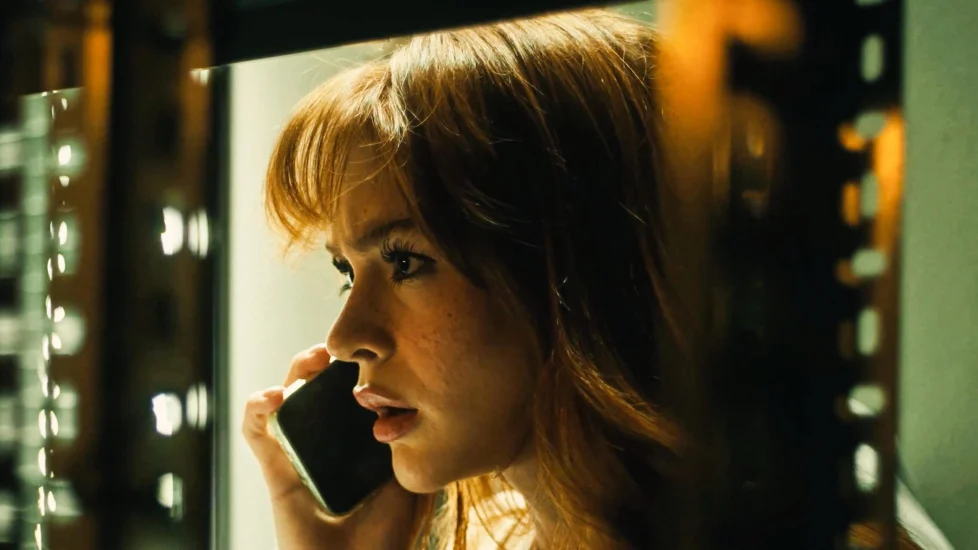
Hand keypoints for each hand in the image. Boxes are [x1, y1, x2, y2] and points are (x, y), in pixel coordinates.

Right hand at [242, 344, 417, 549]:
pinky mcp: (274, 468)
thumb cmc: (386, 531)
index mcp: (355, 441)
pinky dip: (257, 408)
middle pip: (316, 389)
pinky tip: (274, 397)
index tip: (368, 349)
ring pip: (286, 399)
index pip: (348, 393)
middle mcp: (326, 443)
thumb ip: (409, 439)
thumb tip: (412, 397)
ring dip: (294, 373)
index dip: (353, 368)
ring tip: (310, 361)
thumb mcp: (408, 475)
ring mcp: (298, 453)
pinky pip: (257, 431)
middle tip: (335, 350)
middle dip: (322, 362)